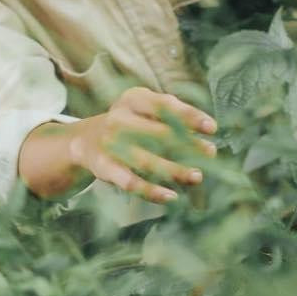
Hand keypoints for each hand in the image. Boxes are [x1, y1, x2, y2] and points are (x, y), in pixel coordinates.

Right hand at [67, 86, 217, 203]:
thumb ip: (170, 111)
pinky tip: (171, 196)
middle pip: (158, 133)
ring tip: (197, 176)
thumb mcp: (143, 106)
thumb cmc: (129, 121)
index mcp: (132, 99)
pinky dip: (151, 191)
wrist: (84, 139)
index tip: (212, 128)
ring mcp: (110, 144)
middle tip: (211, 152)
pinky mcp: (104, 168)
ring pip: (147, 160)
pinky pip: (130, 182)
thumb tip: (206, 126)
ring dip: (174, 170)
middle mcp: (119, 118)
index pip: (164, 105)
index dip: (189, 116)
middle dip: (187, 144)